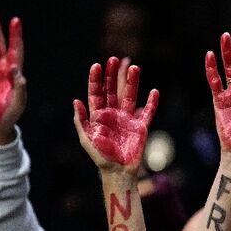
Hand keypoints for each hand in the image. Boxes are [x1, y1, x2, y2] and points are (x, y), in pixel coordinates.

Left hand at [73, 57, 158, 172]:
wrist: (117, 171)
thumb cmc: (100, 157)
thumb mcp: (86, 139)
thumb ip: (82, 121)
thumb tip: (76, 101)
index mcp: (99, 115)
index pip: (97, 93)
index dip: (96, 80)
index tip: (97, 66)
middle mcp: (114, 114)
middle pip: (114, 90)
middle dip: (113, 75)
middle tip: (114, 59)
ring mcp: (128, 119)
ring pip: (130, 96)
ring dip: (132, 82)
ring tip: (134, 67)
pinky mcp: (141, 127)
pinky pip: (148, 112)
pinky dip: (152, 103)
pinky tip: (154, 92)